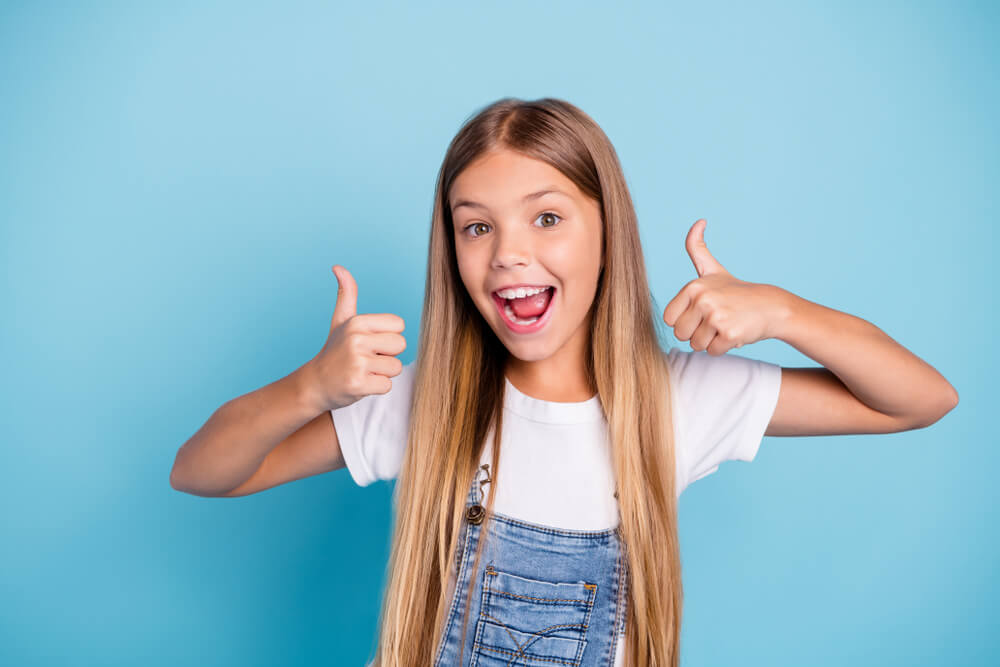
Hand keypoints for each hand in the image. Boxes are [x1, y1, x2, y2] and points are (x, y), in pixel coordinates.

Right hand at [304, 265, 406, 411]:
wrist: (315, 384)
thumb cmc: (334, 351)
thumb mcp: (340, 320)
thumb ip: (347, 294)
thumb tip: (338, 267)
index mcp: (357, 322)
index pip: (399, 325)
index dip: (388, 336)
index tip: (370, 342)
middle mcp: (356, 339)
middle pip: (400, 345)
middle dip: (388, 355)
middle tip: (366, 359)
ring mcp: (357, 362)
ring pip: (395, 367)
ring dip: (382, 373)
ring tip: (363, 371)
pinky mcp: (358, 384)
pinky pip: (387, 385)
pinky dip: (376, 387)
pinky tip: (361, 383)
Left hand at [662, 219, 784, 355]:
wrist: (771, 306)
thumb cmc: (737, 291)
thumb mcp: (713, 270)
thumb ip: (697, 249)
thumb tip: (699, 222)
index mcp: (693, 286)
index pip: (669, 319)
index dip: (685, 320)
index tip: (702, 312)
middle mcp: (702, 299)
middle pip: (680, 334)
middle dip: (696, 333)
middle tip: (715, 321)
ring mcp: (716, 316)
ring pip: (696, 344)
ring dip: (710, 341)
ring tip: (725, 325)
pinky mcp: (729, 332)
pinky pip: (712, 351)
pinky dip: (723, 347)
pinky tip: (734, 332)